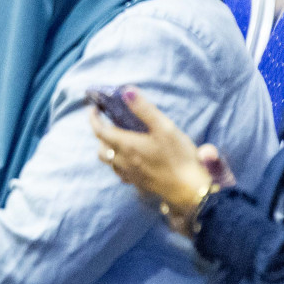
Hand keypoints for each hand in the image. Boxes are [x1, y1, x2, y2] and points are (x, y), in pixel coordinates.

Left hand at [90, 88, 217, 233]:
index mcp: (125, 146)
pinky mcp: (139, 184)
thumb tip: (126, 91)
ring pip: (110, 162)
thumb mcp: (164, 128)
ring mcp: (130, 175)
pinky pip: (121, 173)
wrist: (190, 191)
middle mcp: (122, 162)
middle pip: (101, 148)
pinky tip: (132, 160)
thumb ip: (144, 109)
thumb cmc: (178, 158)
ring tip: (122, 140)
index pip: (99, 131)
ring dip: (109, 150)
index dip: (93, 119)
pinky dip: (120, 163)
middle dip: (102, 134)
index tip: (94, 109)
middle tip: (111, 124)